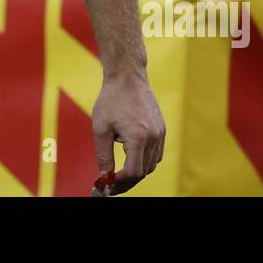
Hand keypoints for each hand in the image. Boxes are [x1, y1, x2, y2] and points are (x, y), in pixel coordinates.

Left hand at [92, 68, 165, 194]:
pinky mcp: (162, 129)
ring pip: (151, 164)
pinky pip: (156, 154)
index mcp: (138, 137)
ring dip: (136, 172)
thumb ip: (103, 156)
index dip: (120, 183)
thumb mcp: (101, 128)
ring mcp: (161, 133)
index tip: (107, 185)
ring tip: (118, 173)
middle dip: (127, 181)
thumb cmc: (111, 99)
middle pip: (144, 172)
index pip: (133, 172)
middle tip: (110, 184)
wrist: (127, 76)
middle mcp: (154, 137)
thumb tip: (104, 178)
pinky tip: (130, 157)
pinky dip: (144, 161)